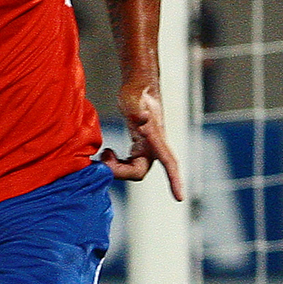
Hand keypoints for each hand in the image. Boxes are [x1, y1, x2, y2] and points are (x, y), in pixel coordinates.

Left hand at [100, 84, 184, 201]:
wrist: (139, 86)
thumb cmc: (136, 91)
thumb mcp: (132, 98)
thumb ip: (136, 109)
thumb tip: (142, 120)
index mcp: (156, 138)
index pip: (169, 163)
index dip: (174, 180)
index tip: (179, 198)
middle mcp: (155, 146)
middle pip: (139, 172)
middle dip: (120, 171)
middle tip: (102, 158)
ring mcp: (148, 148)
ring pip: (134, 170)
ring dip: (117, 168)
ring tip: (105, 154)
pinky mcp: (140, 146)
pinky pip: (130, 164)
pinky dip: (118, 164)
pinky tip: (108, 154)